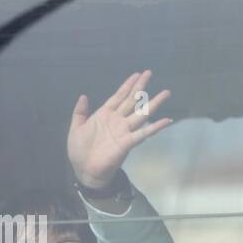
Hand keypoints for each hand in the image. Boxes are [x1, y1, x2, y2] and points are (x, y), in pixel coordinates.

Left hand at [67, 69, 173, 189]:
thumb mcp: (75, 128)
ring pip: (141, 113)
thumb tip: (83, 96)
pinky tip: (167, 120)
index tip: (137, 74)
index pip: (119, 96)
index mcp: (104, 115)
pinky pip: (144, 133)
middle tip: (149, 72)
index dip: (127, 85)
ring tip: (166, 93)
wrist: (84, 170)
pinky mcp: (127, 143)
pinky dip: (156, 127)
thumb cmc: (79, 151)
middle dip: (140, 87)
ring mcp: (124, 131)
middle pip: (132, 100)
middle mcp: (117, 120)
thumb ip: (80, 112)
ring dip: (153, 103)